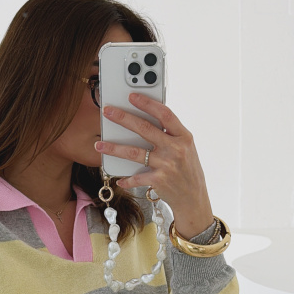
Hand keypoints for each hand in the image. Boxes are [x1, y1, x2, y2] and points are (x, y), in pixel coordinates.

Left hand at [95, 93, 215, 238]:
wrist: (194, 198)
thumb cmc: (187, 170)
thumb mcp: (186, 148)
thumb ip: (170, 134)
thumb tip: (148, 119)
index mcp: (183, 136)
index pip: (164, 114)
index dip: (147, 103)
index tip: (132, 96)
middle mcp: (175, 148)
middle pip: (145, 128)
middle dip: (123, 118)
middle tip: (107, 111)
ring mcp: (166, 164)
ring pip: (134, 153)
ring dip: (114, 148)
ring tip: (99, 145)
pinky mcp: (159, 180)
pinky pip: (136, 177)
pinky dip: (126, 179)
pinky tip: (118, 179)